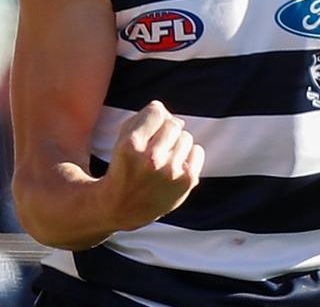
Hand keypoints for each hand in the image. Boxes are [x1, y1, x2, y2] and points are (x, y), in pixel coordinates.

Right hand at [100, 100, 204, 230]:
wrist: (123, 207)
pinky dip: (189, 155)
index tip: (148, 131)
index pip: (156, 111)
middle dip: (166, 132)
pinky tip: (175, 167)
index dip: (153, 118)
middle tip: (156, 147)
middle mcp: (151, 159)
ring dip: (177, 144)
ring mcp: (170, 171)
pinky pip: (198, 150)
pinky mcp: (186, 181)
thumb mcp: (122, 138)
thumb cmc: (125, 166)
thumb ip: (143, 117)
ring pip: (186, 136)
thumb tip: (168, 112)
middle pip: (173, 124)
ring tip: (164, 159)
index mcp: (131, 145)